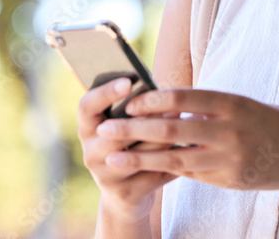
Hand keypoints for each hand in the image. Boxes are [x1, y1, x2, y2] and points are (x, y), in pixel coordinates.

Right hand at [77, 77, 177, 222]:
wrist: (123, 196)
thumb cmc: (127, 148)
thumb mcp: (120, 128)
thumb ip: (131, 111)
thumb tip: (157, 89)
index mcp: (87, 129)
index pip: (87, 106)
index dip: (106, 92)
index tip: (129, 81)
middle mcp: (90, 153)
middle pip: (116, 132)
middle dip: (146, 118)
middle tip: (172, 105)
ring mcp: (105, 176)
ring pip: (140, 154)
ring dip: (165, 138)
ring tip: (184, 122)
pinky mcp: (125, 193)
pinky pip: (154, 175)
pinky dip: (175, 163)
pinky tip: (191, 152)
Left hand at [94, 88, 278, 191]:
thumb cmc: (268, 120)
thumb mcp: (239, 104)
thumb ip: (205, 106)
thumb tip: (162, 103)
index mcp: (230, 102)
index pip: (182, 96)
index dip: (151, 98)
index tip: (127, 100)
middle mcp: (229, 129)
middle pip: (172, 128)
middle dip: (134, 129)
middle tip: (105, 129)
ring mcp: (229, 158)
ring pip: (176, 159)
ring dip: (140, 158)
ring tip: (112, 158)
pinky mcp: (230, 180)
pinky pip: (192, 174)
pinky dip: (168, 170)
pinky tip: (145, 169)